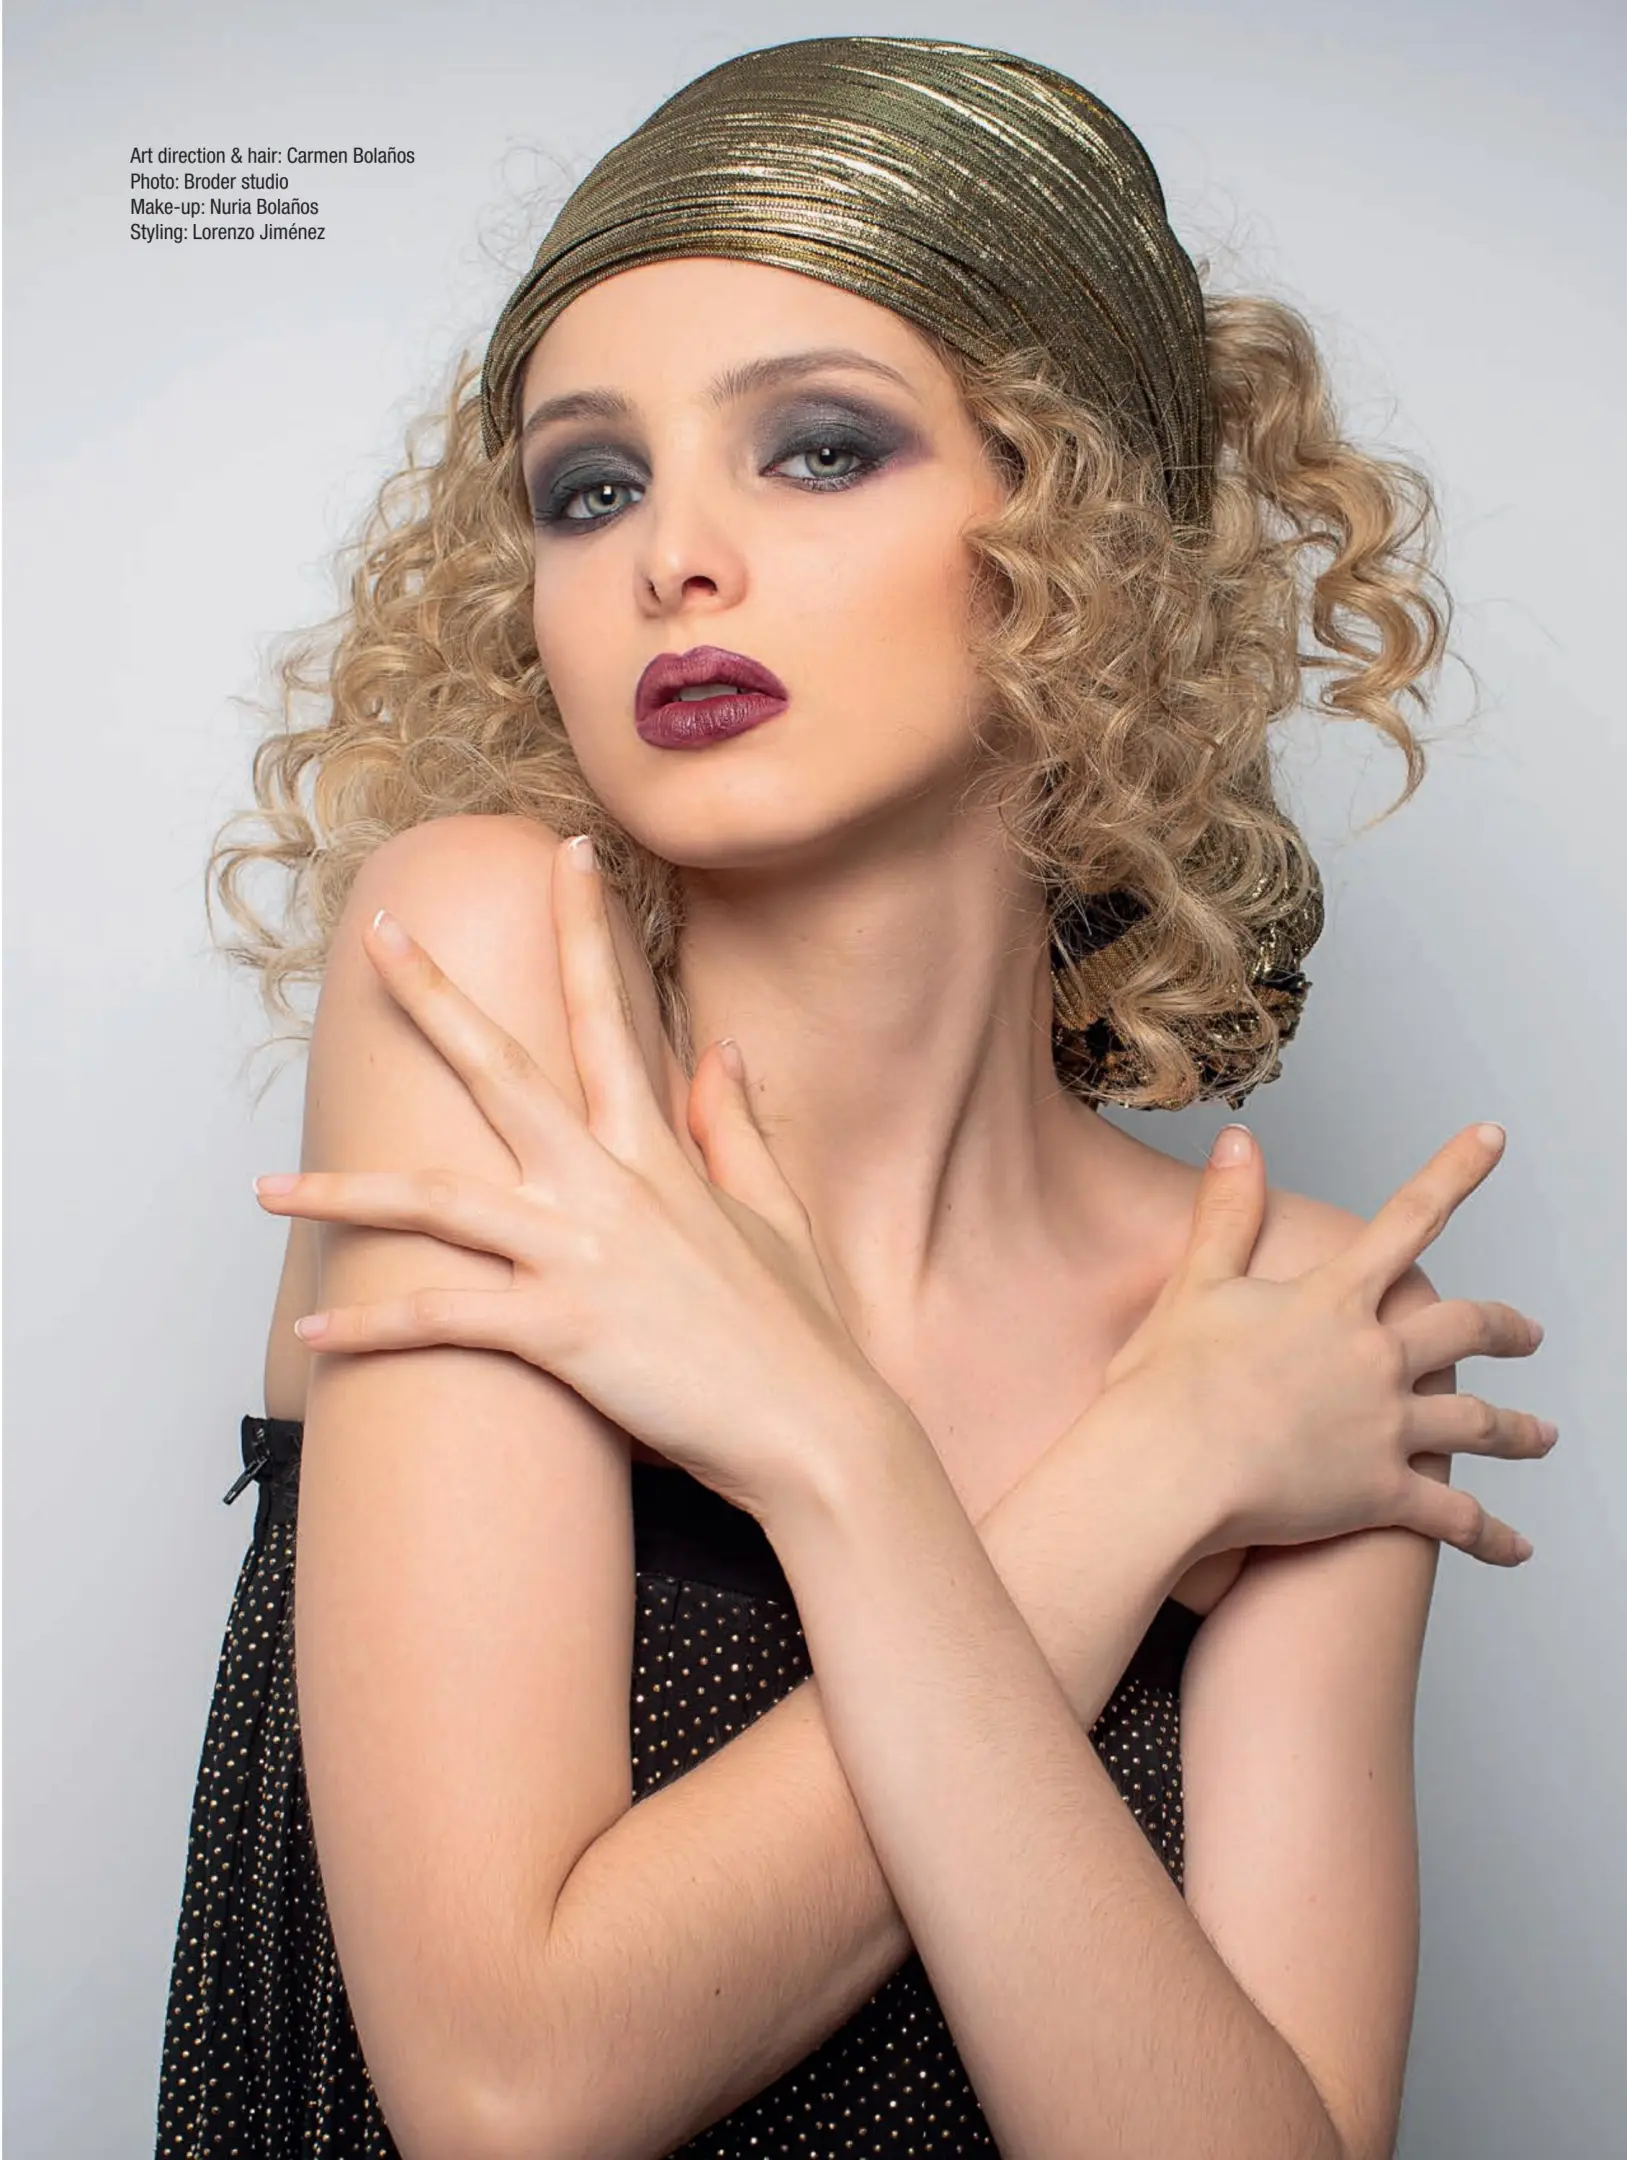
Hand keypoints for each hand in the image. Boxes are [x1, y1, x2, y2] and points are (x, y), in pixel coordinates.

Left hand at [253, 836, 911, 1520]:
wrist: (814, 1428)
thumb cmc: (795, 1330)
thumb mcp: (772, 1211)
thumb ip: (732, 1126)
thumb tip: (719, 1050)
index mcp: (656, 1153)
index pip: (610, 1015)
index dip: (583, 927)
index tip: (564, 852)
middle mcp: (608, 1187)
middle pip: (501, 1070)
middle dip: (432, 998)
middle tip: (378, 938)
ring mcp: (580, 1256)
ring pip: (434, 1201)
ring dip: (340, 1192)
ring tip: (265, 1189)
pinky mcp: (562, 1332)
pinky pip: (443, 1319)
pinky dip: (373, 1327)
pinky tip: (314, 1334)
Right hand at [1090, 1124, 1551, 1566]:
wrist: (1169, 1470)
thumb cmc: (1167, 1384)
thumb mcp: (1194, 1282)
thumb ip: (1226, 1210)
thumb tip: (1239, 1140)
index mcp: (1334, 1299)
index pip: (1409, 1216)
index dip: (1455, 1171)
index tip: (1492, 1138)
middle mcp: (1376, 1357)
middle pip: (1464, 1330)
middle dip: (1504, 1328)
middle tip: (1528, 1333)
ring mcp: (1387, 1428)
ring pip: (1478, 1425)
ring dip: (1520, 1431)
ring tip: (1544, 1438)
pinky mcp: (1383, 1496)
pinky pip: (1454, 1517)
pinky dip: (1492, 1534)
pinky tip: (1517, 1548)